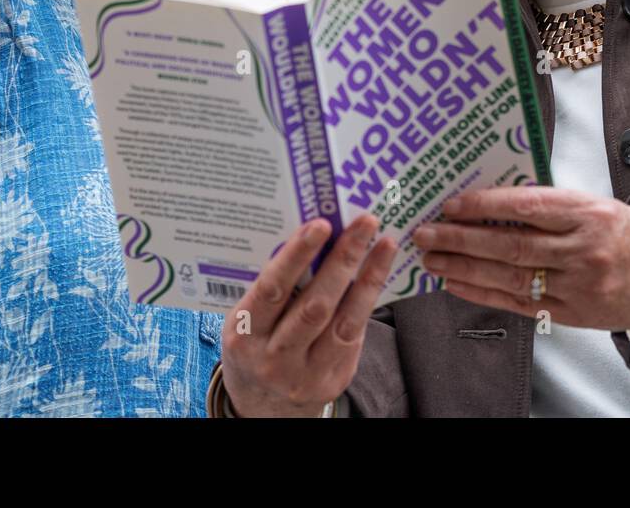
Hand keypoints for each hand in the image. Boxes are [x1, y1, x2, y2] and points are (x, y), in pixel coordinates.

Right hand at [221, 214, 397, 417]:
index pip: (272, 290)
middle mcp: (274, 359)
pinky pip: (355, 336)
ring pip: (344, 322)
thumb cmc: (256, 344)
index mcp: (244, 335)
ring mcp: (306, 375)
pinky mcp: (333, 381)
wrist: (262, 405)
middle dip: (343, 260)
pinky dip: (368, 301)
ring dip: (369, 278)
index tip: (320, 224)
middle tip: (363, 223)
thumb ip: (274, 288)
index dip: (297, 255)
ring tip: (384, 244)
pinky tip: (379, 273)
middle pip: (315, 306)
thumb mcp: (249, 319)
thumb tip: (313, 235)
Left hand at [413, 187, 629, 336]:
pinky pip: (519, 303)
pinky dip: (483, 292)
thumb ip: (549, 204)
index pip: (528, 206)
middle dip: (462, 239)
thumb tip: (492, 199)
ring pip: (510, 277)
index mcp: (589, 213)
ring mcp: (577, 286)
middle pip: (512, 245)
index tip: (452, 203)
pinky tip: (456, 282)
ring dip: (465, 267)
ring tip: (432, 258)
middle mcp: (583, 250)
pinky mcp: (572, 314)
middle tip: (427, 232)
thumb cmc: (624, 232)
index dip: (486, 205)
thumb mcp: (594, 204)